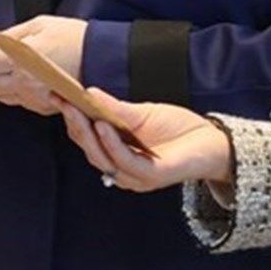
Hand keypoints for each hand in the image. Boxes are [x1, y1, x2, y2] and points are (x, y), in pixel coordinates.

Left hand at [0, 14, 87, 115]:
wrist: (103, 58)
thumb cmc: (73, 38)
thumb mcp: (38, 25)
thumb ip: (7, 35)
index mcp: (20, 60)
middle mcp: (24, 83)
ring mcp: (34, 98)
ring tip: (12, 69)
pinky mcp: (44, 107)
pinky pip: (19, 102)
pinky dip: (16, 93)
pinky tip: (27, 79)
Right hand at [55, 87, 233, 193]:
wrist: (213, 142)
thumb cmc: (178, 129)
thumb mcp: (141, 114)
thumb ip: (114, 108)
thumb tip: (87, 93)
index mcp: (115, 152)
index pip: (85, 137)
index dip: (71, 117)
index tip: (57, 95)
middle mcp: (121, 168)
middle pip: (89, 149)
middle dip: (74, 124)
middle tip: (63, 101)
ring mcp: (136, 175)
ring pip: (102, 157)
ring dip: (88, 134)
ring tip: (78, 110)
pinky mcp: (152, 176)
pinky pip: (126, 161)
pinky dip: (111, 143)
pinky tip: (103, 125)